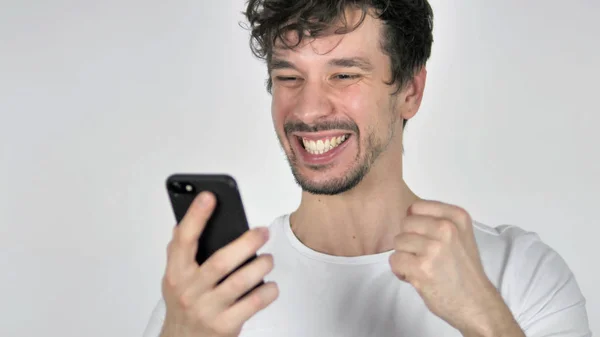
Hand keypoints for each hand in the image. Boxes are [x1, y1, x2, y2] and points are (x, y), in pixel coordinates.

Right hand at [160, 192, 278, 336]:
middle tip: (262, 231)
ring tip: (268, 259)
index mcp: (176, 274)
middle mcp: (189, 292)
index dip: (196, 216)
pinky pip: (253, 304)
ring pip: (240, 283)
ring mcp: (207, 310)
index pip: (184, 240)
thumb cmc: (185, 305)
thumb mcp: (175, 279)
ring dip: (260, 266)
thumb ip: (180, 252)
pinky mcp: (225, 326)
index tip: (209, 196)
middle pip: (220, 262)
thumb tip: (187, 219)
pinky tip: (271, 285)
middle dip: (245, 243)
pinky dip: (267, 291)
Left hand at [389, 200, 521, 335]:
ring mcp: (434, 248)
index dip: (414, 225)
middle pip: (405, 224)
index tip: (425, 238)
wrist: (477, 304)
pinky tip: (416, 277)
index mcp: (456, 217)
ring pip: (398, 242)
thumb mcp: (461, 235)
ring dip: (404, 257)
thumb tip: (406, 214)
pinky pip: (395, 260)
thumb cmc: (465, 271)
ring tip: (421, 267)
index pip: (416, 207)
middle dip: (408, 241)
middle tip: (423, 256)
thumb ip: (437, 221)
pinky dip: (400, 271)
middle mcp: (447, 228)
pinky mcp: (422, 268)